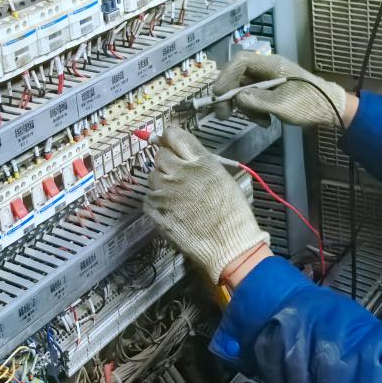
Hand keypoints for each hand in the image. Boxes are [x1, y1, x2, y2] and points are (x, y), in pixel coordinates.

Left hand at [144, 126, 267, 283]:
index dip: (169, 136)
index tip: (168, 140)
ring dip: (161, 182)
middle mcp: (179, 172)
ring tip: (178, 196)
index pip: (174, 135)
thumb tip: (182, 150)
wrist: (228, 246)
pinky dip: (157, 200)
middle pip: (160, 154)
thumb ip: (201, 161)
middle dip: (167, 161)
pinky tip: (172, 209)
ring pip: (152, 176)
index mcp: (201, 162)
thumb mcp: (223, 177)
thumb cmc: (232, 213)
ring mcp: (164, 191)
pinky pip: (149, 197)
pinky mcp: (154, 210)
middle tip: (178, 174)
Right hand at [212, 53, 349, 129]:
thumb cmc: (309, 104)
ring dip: (245, 107)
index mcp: (271, 65)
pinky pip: (254, 97)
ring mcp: (269, 79)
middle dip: (230, 95)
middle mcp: (267, 68)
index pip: (240, 61)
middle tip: (225, 114)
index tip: (218, 94)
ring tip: (260, 121)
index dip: (225, 75)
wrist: (330, 109)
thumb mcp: (281, 105)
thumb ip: (256, 100)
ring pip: (244, 89)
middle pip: (238, 76)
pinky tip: (265, 121)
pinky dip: (254, 110)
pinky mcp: (272, 90)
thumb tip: (236, 98)